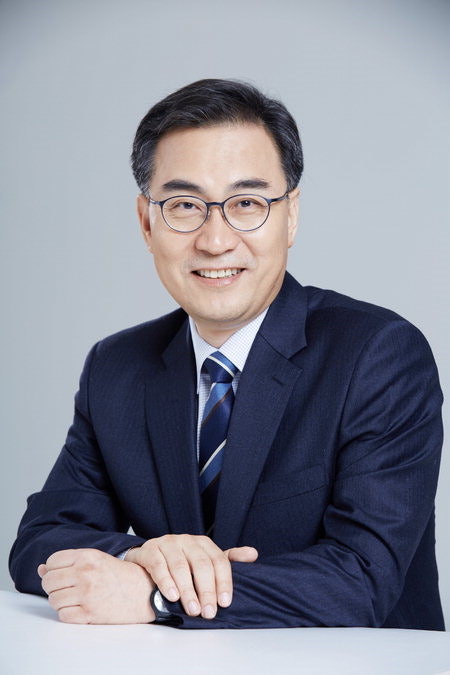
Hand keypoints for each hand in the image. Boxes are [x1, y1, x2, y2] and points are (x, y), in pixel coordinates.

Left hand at [37, 548, 154, 623]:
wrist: (145, 591)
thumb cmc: (120, 574)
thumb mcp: (96, 560)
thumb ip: (69, 563)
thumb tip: (41, 569)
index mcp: (87, 556)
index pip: (52, 562)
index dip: (53, 569)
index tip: (63, 574)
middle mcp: (85, 573)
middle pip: (48, 582)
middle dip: (53, 587)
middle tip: (67, 588)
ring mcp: (87, 594)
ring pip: (53, 600)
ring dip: (60, 601)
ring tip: (75, 598)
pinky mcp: (90, 613)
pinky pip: (63, 615)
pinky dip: (68, 613)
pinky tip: (80, 608)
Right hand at [125, 535, 257, 619]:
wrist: (149, 558)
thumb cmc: (182, 563)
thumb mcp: (206, 561)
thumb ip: (228, 560)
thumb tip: (253, 554)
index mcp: (203, 543)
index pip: (219, 560)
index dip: (223, 581)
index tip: (225, 603)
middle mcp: (187, 540)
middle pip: (201, 564)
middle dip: (206, 590)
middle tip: (208, 612)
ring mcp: (167, 543)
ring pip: (180, 566)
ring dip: (187, 590)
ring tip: (193, 609)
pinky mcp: (150, 549)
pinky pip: (158, 565)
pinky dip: (166, 581)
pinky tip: (172, 596)